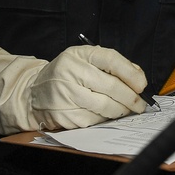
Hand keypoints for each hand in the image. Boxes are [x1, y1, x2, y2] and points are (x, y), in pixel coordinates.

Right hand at [30, 45, 147, 129]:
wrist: (33, 92)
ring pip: (104, 106)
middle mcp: (70, 72)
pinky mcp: (65, 115)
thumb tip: (138, 77)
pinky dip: (105, 119)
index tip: (141, 84)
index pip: (110, 59)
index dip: (130, 73)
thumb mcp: (84, 60)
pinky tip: (107, 115)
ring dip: (121, 110)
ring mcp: (66, 95)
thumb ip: (111, 65)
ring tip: (126, 109)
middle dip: (131, 97)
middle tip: (140, 103)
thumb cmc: (66, 75)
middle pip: (111, 86)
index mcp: (78, 55)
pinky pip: (94, 119)